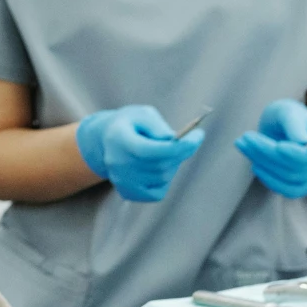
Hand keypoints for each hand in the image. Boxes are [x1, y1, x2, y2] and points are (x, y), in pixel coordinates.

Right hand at [75, 106, 204, 202]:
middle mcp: (117, 163)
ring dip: (172, 165)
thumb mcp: (142, 114)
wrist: (107, 141)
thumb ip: (157, 126)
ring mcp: (121, 181)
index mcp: (119, 139)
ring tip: (165, 152)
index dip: (180, 146)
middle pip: (160, 165)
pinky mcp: (128, 193)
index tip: (198, 135)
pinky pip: (158, 192)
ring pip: (162, 178)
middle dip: (180, 152)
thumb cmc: (129, 124)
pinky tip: (158, 167)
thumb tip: (172, 142)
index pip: (152, 150)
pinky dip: (165, 180)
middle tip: (187, 141)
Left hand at [236, 98, 306, 198]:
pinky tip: (255, 164)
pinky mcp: (300, 187)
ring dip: (262, 161)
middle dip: (269, 152)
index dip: (299, 155)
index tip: (278, 146)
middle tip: (247, 136)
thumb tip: (303, 141)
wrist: (285, 128)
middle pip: (297, 166)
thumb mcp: (289, 111)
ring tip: (243, 143)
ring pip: (288, 177)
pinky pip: (286, 190)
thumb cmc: (289, 116)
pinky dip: (268, 178)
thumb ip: (295, 123)